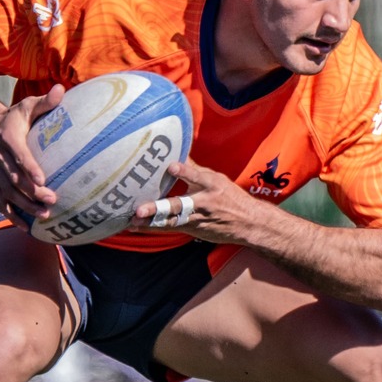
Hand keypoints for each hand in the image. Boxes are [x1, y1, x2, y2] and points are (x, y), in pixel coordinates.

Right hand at [0, 85, 62, 224]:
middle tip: (52, 200)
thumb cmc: (14, 117)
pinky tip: (26, 228)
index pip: (19, 155)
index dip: (29, 167)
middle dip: (31, 192)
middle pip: (14, 179)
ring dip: (25, 207)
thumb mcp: (27, 106)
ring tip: (45, 215)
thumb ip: (45, 102)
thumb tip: (62, 90)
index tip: (43, 179)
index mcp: (8, 140)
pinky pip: (0, 203)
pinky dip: (11, 216)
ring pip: (8, 194)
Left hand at [131, 160, 260, 244]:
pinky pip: (170, 229)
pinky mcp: (193, 230)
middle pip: (178, 205)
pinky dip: (153, 228)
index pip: (197, 176)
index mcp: (212, 185)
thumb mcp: (218, 179)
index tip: (171, 166)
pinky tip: (137, 227)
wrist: (249, 223)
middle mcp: (203, 202)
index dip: (184, 171)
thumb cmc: (230, 197)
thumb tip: (179, 151)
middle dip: (158, 208)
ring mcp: (197, 219)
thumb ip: (196, 170)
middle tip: (139, 209)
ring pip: (170, 221)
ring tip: (132, 221)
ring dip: (150, 222)